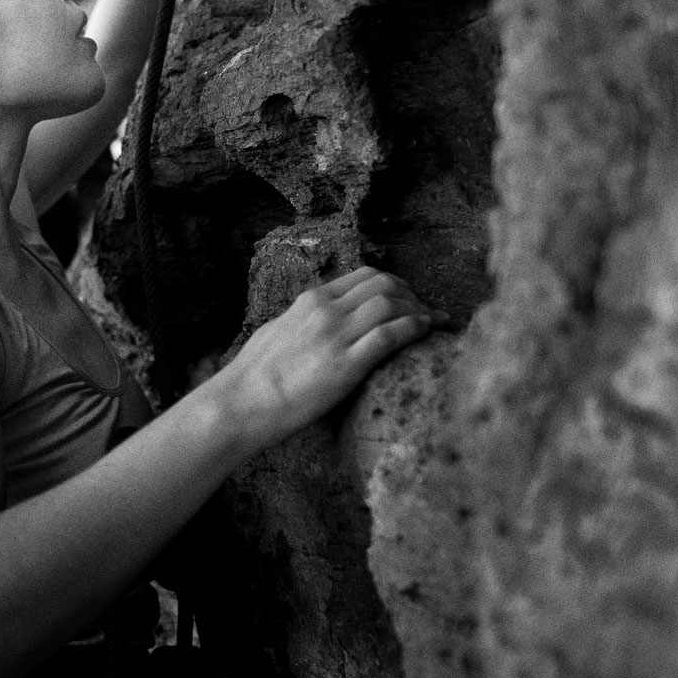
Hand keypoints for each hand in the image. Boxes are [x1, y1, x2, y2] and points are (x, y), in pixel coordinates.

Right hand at [221, 266, 433, 450]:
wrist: (243, 401)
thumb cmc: (255, 373)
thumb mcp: (280, 329)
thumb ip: (305, 319)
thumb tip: (319, 319)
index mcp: (310, 300)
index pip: (364, 276)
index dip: (395, 284)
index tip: (408, 297)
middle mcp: (325, 311)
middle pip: (384, 285)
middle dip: (413, 294)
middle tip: (425, 311)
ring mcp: (336, 336)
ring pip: (392, 304)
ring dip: (419, 310)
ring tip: (433, 322)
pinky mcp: (346, 365)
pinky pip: (390, 335)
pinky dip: (415, 328)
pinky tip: (427, 331)